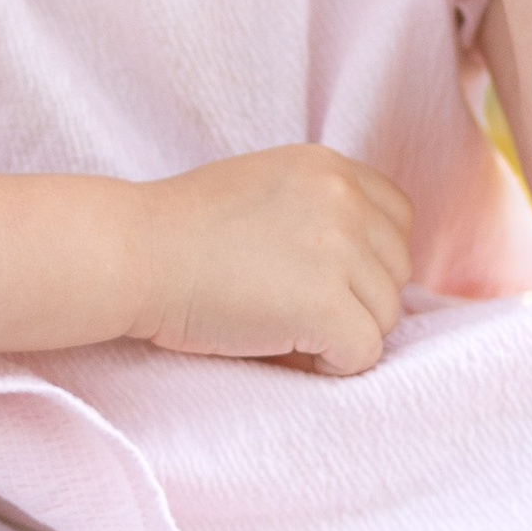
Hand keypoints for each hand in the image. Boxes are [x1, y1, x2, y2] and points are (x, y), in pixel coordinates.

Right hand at [137, 146, 414, 377]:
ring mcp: (339, 249)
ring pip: (386, 317)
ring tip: (282, 325)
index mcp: (329, 166)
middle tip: (292, 306)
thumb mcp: (264, 187)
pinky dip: (330, 364)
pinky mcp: (325, 304)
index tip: (320, 275)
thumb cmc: (182, 231)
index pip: (398, 218)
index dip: (366, 258)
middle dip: (356, 298)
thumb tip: (369, 269)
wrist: (133, 253)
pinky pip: (364, 354)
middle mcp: (343, 198)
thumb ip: (319, 208)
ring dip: (342, 332)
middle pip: (397, 271)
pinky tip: (284, 347)